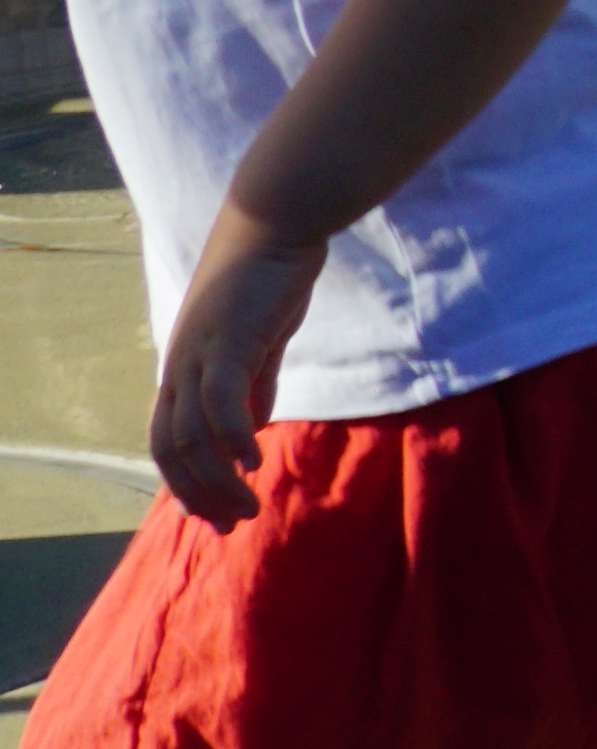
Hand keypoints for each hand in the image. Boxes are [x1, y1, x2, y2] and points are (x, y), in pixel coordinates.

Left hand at [149, 208, 328, 525]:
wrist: (275, 223)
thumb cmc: (269, 278)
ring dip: (217, 479)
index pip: (167, 442)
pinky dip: (232, 436)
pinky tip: (253, 462)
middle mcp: (180, 366)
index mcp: (184, 368)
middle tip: (234, 525)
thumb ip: (254, 386)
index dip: (186, 484)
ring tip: (249, 505)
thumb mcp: (259, 342)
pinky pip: (222, 399)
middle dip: (199, 495)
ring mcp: (198, 353)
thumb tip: (251, 432)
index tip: (218, 516)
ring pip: (192, 434)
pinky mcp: (228, 339)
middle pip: (172, 448)